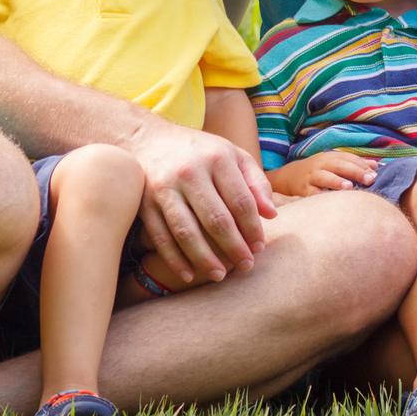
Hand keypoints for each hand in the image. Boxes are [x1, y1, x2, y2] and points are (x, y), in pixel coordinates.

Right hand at [128, 121, 277, 286]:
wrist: (148, 139)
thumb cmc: (200, 153)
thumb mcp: (232, 156)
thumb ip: (256, 183)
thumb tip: (272, 215)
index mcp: (217, 158)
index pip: (241, 201)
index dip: (252, 228)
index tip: (259, 247)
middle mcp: (189, 172)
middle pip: (216, 219)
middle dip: (234, 248)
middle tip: (246, 267)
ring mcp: (164, 188)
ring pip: (186, 232)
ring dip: (205, 259)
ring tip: (219, 276)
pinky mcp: (144, 203)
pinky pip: (161, 237)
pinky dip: (174, 260)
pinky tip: (188, 275)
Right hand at [270, 152, 378, 197]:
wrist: (287, 177)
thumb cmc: (317, 171)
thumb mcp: (333, 163)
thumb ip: (354, 164)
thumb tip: (376, 165)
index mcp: (329, 157)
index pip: (347, 158)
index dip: (361, 164)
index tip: (375, 173)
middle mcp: (320, 165)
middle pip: (338, 166)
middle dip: (354, 171)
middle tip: (369, 179)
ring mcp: (311, 177)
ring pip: (324, 178)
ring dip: (336, 182)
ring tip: (349, 187)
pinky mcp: (302, 190)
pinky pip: (312, 194)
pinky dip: (320, 196)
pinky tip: (329, 201)